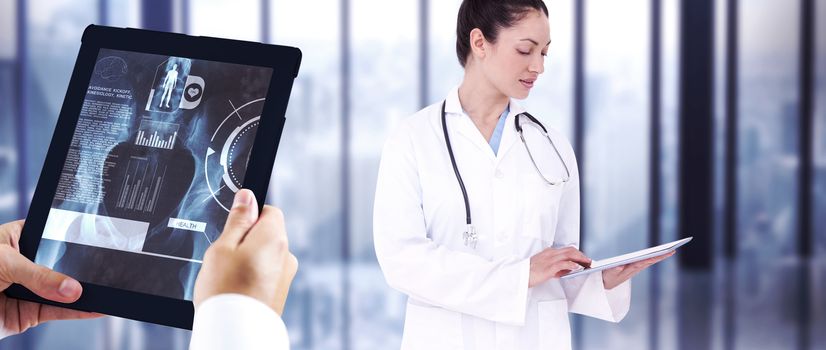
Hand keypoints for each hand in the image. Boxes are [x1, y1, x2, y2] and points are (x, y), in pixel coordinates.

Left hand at [0, 220, 100, 336]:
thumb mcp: (3, 264)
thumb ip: (40, 276)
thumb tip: (73, 288)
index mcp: (16, 238)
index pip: (52, 234)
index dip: (73, 236)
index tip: (99, 238)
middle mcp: (26, 263)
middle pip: (62, 264)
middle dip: (82, 268)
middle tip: (105, 268)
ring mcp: (29, 289)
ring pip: (62, 290)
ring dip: (82, 292)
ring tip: (106, 289)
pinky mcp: (29, 313)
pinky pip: (58, 312)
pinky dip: (78, 312)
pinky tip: (96, 308)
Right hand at [194, 189, 297, 314]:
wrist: (235, 331)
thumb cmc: (225, 290)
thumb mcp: (223, 247)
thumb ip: (238, 220)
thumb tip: (248, 196)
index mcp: (275, 238)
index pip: (269, 211)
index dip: (248, 217)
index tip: (232, 230)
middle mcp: (287, 255)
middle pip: (267, 234)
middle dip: (246, 241)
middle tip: (225, 258)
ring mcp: (286, 276)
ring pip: (264, 256)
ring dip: (248, 261)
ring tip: (228, 278)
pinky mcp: (280, 293)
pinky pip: (266, 275)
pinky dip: (252, 278)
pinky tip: (236, 290)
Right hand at [528, 246, 591, 287]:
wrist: (520, 275)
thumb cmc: (530, 272)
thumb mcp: (544, 267)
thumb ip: (556, 267)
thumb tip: (567, 270)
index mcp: (548, 252)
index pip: (567, 249)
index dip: (577, 253)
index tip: (583, 258)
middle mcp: (550, 253)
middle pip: (570, 250)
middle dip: (581, 255)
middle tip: (588, 261)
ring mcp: (550, 259)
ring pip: (569, 255)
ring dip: (580, 259)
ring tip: (586, 263)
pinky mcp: (549, 267)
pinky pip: (564, 264)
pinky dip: (572, 265)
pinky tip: (577, 267)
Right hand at [601, 251, 674, 289]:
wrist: (604, 285)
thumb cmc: (606, 278)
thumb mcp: (608, 275)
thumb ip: (613, 271)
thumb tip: (620, 266)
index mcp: (629, 270)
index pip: (643, 263)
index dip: (652, 258)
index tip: (661, 254)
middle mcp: (634, 269)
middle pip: (649, 262)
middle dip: (660, 256)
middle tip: (672, 250)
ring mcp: (635, 269)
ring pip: (649, 262)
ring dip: (659, 257)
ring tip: (670, 251)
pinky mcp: (633, 268)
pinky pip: (646, 263)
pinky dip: (653, 258)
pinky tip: (659, 255)